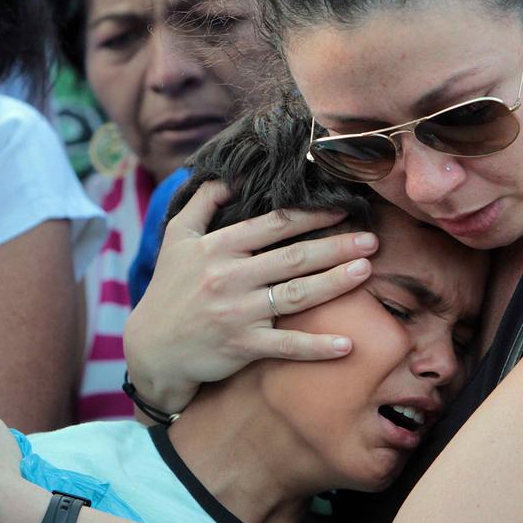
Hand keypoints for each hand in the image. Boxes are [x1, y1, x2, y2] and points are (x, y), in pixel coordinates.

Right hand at [123, 181, 378, 412]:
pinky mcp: (242, 346)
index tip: (343, 208)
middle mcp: (228, 277)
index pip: (272, 225)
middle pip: (292, 257)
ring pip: (295, 295)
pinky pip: (286, 346)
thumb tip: (227, 172)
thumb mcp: (176, 239)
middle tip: (371, 239)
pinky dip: (316, 347)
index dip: (310, 215)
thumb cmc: (169, 290)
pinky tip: (346, 345)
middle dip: (335, 246)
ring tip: (366, 270)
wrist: (151, 349)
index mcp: (217, 247)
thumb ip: (202, 203)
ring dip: (334, 283)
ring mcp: (237, 313)